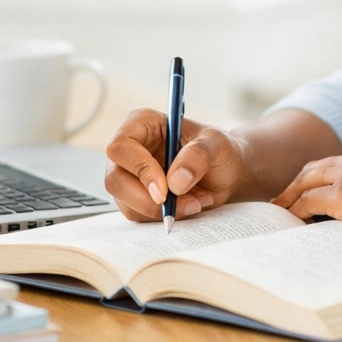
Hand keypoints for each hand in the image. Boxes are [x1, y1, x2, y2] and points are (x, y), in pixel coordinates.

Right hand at [104, 108, 245, 222]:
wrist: (226, 173)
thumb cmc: (219, 150)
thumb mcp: (217, 144)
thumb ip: (199, 155)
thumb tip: (175, 181)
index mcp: (143, 124)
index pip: (121, 146)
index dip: (139, 168)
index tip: (165, 189)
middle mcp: (131, 149)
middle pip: (115, 179)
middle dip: (146, 199)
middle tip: (180, 204)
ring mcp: (131, 176)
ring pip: (125, 202)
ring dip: (160, 211)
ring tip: (195, 202)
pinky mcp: (136, 198)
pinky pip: (138, 215)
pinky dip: (163, 217)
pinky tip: (188, 206)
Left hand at [271, 147, 341, 241]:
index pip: (332, 164)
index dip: (315, 177)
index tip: (305, 189)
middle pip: (312, 169)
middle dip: (295, 184)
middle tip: (282, 199)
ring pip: (304, 183)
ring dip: (289, 198)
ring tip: (279, 213)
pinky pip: (308, 202)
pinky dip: (296, 211)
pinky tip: (292, 222)